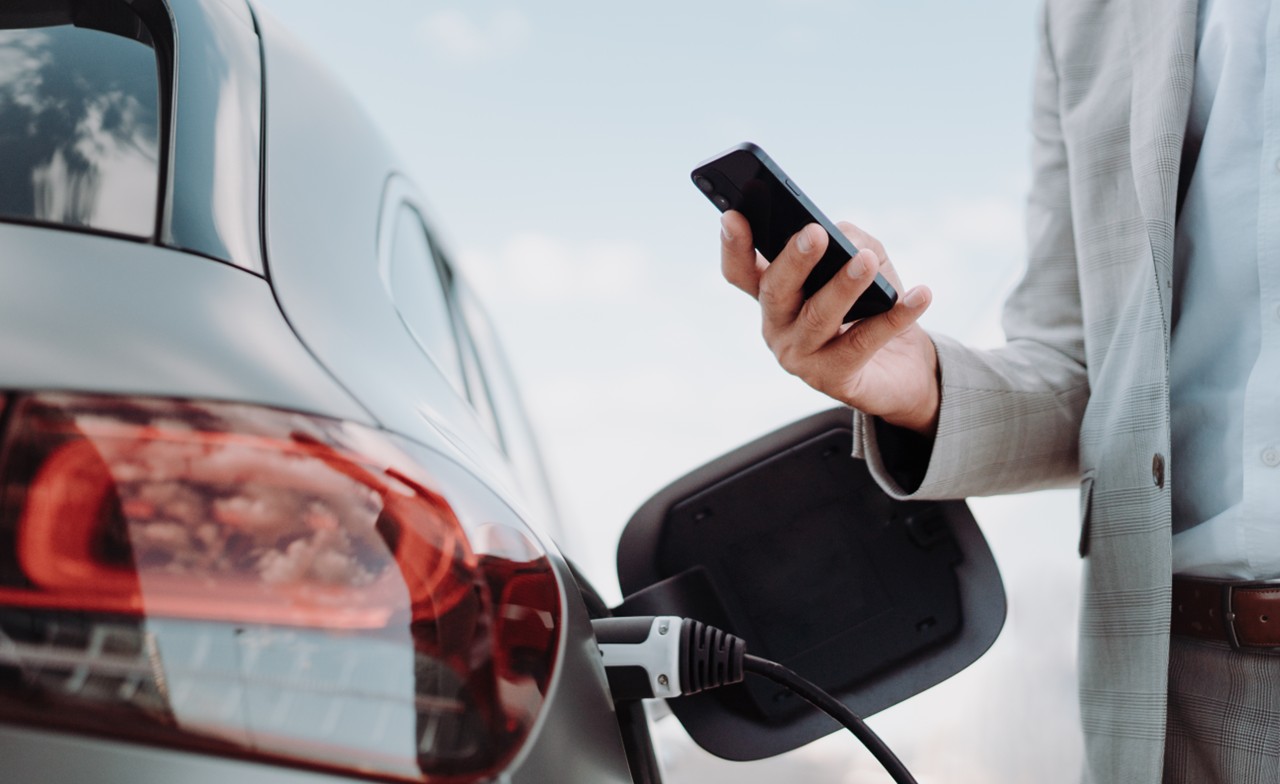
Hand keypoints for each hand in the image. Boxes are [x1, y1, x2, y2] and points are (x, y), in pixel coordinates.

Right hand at [720, 211, 939, 436]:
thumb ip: (851, 240)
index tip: (733, 216)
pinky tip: (920, 295)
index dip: (733, 246)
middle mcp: (777, 326)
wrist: (903, 365)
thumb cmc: (873, 304)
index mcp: (774, 295)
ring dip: (844, 286)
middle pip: (774, 291)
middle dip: (793, 261)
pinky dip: (895, 316)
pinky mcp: (834, 379)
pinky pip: (864, 342)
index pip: (741, 271)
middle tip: (814, 233)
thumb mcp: (864, 259)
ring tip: (867, 261)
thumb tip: (845, 238)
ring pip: (818, 317)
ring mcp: (800, 357)